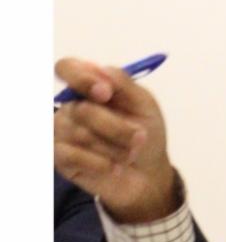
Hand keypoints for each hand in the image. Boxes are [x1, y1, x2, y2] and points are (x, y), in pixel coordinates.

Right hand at [53, 58, 179, 222]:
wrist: (149, 173)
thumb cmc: (146, 133)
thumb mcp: (145, 105)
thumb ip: (124, 84)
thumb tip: (101, 70)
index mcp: (90, 86)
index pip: (67, 68)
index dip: (82, 78)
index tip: (106, 93)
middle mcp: (71, 105)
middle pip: (80, 109)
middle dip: (117, 127)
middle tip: (140, 137)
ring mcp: (62, 131)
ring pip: (80, 134)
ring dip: (115, 148)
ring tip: (130, 154)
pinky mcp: (60, 157)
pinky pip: (72, 155)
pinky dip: (101, 163)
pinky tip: (115, 167)